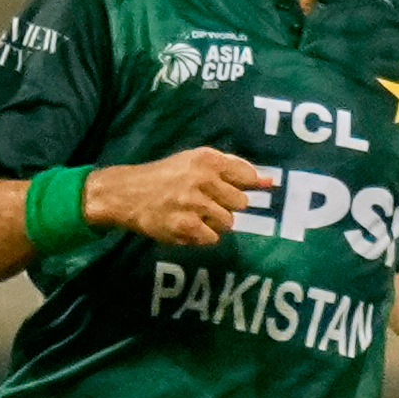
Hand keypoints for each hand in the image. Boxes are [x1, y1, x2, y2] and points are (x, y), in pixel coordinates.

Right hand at [83, 149, 269, 246]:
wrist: (127, 193)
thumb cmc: (168, 175)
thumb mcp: (198, 161)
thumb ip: (235, 168)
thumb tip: (271, 181)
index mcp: (208, 160)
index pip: (247, 176)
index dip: (246, 187)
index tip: (239, 191)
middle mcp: (202, 179)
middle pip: (240, 203)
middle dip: (227, 205)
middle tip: (207, 202)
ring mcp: (193, 204)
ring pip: (228, 222)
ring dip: (215, 222)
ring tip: (195, 214)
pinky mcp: (184, 226)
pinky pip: (212, 238)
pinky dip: (202, 235)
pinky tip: (188, 225)